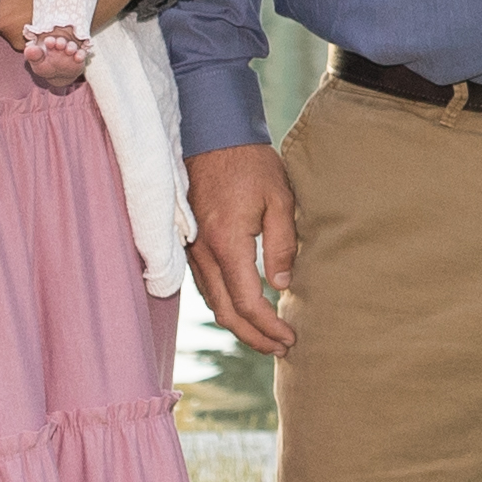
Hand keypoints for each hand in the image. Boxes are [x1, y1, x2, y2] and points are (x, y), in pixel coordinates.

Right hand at [184, 138, 298, 355]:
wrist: (211, 133)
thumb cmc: (250, 163)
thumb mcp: (279, 199)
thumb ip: (282, 245)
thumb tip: (282, 285)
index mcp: (227, 243)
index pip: (248, 302)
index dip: (269, 326)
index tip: (290, 338)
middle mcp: (203, 252)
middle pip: (225, 312)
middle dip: (253, 336)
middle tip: (280, 348)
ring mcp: (192, 249)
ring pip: (212, 302)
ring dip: (238, 324)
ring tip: (265, 335)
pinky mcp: (190, 243)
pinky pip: (204, 285)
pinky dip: (224, 304)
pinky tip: (242, 307)